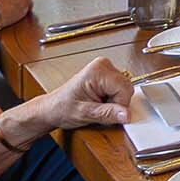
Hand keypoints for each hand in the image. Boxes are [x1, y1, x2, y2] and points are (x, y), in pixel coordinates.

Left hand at [8, 57, 131, 143]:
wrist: (52, 109)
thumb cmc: (62, 108)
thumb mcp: (85, 114)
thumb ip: (107, 113)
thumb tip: (126, 114)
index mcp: (98, 70)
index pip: (125, 89)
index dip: (119, 106)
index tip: (105, 112)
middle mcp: (104, 66)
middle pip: (127, 88)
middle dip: (117, 103)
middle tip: (99, 109)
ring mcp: (106, 69)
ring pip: (125, 90)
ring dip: (114, 102)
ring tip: (97, 105)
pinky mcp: (107, 76)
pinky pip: (120, 90)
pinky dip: (112, 100)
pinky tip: (100, 102)